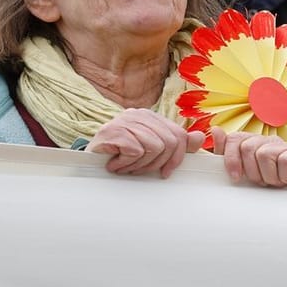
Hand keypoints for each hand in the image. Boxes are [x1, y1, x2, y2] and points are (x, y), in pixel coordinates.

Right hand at [86, 108, 204, 177]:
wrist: (86, 162)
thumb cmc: (120, 158)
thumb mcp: (151, 152)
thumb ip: (177, 144)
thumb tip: (200, 137)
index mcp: (150, 117)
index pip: (178, 135)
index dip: (177, 158)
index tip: (166, 173)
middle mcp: (139, 114)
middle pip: (170, 143)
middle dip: (156, 163)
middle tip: (138, 169)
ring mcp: (124, 120)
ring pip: (154, 148)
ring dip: (139, 165)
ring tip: (125, 166)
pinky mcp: (112, 131)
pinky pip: (136, 151)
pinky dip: (127, 164)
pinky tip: (115, 164)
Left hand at [211, 129, 286, 187]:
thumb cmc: (266, 182)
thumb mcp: (241, 170)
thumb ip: (226, 151)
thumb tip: (216, 130)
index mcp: (251, 141)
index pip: (234, 138)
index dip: (232, 159)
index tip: (236, 178)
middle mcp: (267, 139)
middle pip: (248, 148)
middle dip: (252, 172)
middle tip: (261, 181)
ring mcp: (284, 145)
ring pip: (265, 154)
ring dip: (269, 176)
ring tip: (275, 182)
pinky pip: (285, 160)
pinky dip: (284, 175)